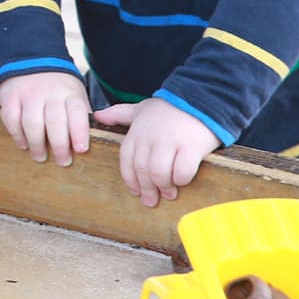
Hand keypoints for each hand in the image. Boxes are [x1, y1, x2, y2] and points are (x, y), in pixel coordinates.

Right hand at [0, 70, 90, 166]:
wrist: (31, 61)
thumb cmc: (58, 88)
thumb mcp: (74, 94)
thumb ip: (80, 116)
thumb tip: (89, 145)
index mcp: (70, 93)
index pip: (77, 112)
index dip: (79, 132)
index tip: (81, 149)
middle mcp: (50, 92)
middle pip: (55, 121)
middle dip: (59, 145)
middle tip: (63, 162)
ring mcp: (28, 93)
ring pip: (32, 123)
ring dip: (37, 144)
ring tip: (40, 157)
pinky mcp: (10, 96)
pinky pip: (12, 120)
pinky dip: (18, 135)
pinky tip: (24, 145)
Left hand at [94, 99, 221, 207]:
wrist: (200, 98)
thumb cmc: (169, 108)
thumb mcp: (141, 109)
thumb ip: (119, 114)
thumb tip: (98, 115)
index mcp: (137, 132)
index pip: (127, 161)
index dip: (130, 180)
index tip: (135, 192)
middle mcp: (150, 138)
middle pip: (143, 171)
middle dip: (147, 189)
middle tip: (151, 201)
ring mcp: (170, 142)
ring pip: (159, 173)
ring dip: (164, 187)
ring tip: (169, 194)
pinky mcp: (191, 147)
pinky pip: (182, 171)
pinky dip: (181, 179)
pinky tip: (182, 181)